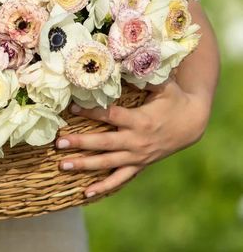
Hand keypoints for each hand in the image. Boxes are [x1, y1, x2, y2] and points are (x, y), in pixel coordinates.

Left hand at [56, 80, 211, 197]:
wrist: (192, 124)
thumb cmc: (174, 100)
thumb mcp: (163, 86)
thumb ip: (143, 75)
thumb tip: (125, 58)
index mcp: (140, 120)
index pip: (110, 116)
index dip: (90, 113)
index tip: (71, 109)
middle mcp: (136, 141)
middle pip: (103, 144)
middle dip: (80, 143)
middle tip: (58, 143)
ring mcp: (137, 156)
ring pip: (107, 163)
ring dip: (84, 165)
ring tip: (62, 166)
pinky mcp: (139, 165)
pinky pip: (119, 179)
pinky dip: (103, 187)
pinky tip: (85, 193)